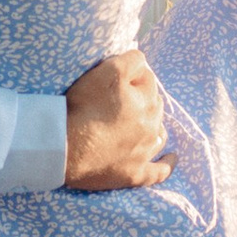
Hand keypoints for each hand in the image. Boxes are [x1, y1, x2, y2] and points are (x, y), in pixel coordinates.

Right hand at [63, 48, 169, 189]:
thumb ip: (131, 61)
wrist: (65, 148)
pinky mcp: (134, 174)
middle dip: (142, 98)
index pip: (146, 79)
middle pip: (154, 105)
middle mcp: (151, 126)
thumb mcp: (107, 72)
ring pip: (159, 134)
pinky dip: (167, 164)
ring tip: (142, 122)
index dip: (130, 76)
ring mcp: (144, 152)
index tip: (113, 78)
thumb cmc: (84, 108)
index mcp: (147, 101)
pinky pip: (159, 171)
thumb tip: (142, 62)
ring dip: (154, 125)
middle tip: (119, 98)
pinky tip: (172, 158)